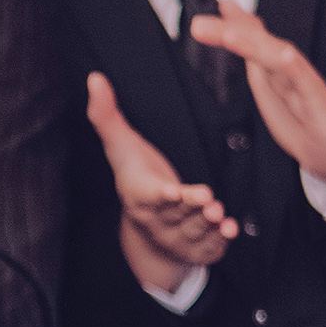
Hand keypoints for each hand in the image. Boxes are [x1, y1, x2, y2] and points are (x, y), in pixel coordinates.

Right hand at [85, 71, 232, 290]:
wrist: (144, 225)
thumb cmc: (136, 175)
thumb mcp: (121, 146)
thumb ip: (107, 115)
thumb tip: (94, 78)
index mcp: (140, 195)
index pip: (150, 195)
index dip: (162, 195)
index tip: (172, 192)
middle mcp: (157, 220)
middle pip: (175, 214)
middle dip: (191, 209)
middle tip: (208, 200)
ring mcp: (177, 236)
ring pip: (194, 230)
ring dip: (208, 223)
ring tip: (220, 214)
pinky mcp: (196, 248)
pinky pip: (209, 247)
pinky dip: (220, 241)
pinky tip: (231, 230)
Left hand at [190, 0, 325, 191]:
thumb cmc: (299, 116)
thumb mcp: (267, 82)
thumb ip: (251, 52)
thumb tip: (230, 24)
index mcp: (274, 66)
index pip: (252, 39)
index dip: (231, 23)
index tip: (208, 12)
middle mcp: (290, 70)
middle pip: (260, 45)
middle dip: (232, 31)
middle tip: (199, 26)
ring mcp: (305, 85)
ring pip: (280, 61)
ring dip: (256, 45)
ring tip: (231, 35)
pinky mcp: (320, 107)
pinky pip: (308, 86)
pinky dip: (297, 70)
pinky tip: (286, 57)